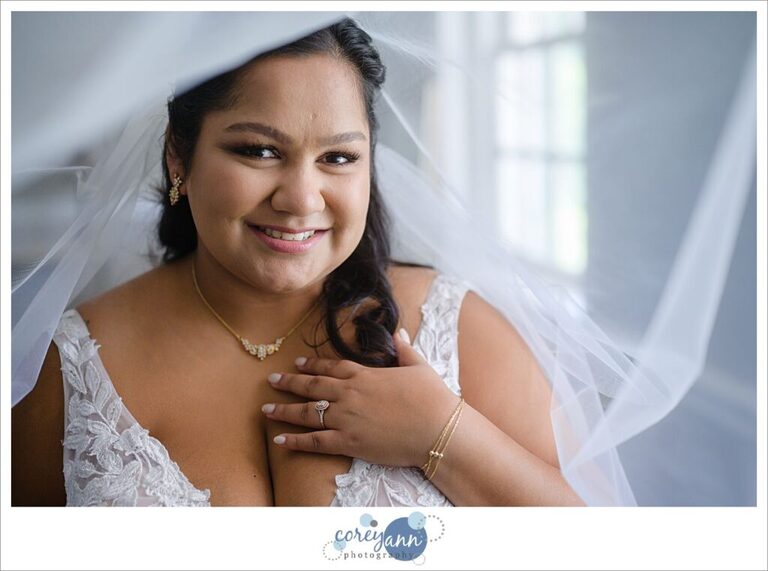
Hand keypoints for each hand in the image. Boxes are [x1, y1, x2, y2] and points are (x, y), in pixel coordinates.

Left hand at [261, 329, 460, 467]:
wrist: (438, 429)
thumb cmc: (432, 398)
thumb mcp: (418, 366)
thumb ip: (404, 349)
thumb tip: (398, 331)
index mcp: (365, 375)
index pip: (332, 367)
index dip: (312, 365)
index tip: (298, 363)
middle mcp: (350, 394)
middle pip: (313, 386)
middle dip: (290, 383)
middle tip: (272, 381)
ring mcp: (347, 418)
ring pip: (308, 412)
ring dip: (285, 410)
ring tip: (266, 410)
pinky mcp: (349, 442)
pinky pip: (316, 442)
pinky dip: (296, 441)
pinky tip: (280, 441)